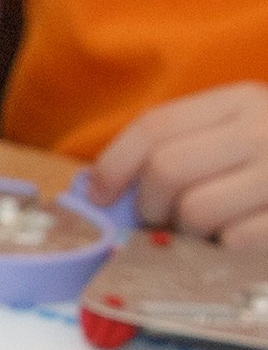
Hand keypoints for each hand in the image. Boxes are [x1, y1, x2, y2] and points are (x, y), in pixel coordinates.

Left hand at [92, 83, 267, 246]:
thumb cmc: (266, 161)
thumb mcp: (234, 132)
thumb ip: (180, 145)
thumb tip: (100, 186)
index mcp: (240, 101)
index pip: (156, 125)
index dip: (114, 163)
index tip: (98, 196)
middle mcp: (262, 130)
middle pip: (166, 168)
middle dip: (148, 205)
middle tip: (159, 221)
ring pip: (195, 210)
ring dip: (186, 231)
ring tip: (203, 231)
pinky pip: (233, 241)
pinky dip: (222, 248)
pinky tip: (235, 240)